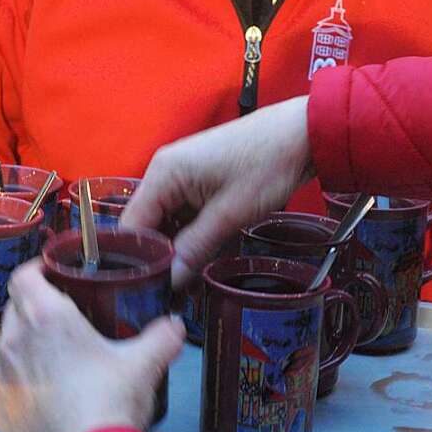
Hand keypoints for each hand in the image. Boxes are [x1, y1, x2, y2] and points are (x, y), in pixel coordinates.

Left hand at [0, 261, 184, 431]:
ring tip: (57, 353)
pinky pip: (8, 382)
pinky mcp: (1, 411)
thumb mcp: (143, 364)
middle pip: (14, 307)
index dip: (36, 269)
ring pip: (8, 345)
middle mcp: (16, 341)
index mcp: (46, 317)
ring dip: (27, 342)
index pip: (22, 275)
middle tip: (63, 313)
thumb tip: (174, 325)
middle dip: (34, 304)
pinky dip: (23, 378)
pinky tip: (49, 392)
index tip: (53, 273)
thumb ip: (161, 336)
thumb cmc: (109, 403)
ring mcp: (4, 378)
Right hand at [121, 96, 311, 287]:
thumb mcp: (229, 214)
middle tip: (164, 297)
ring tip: (180, 288)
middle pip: (146, 223)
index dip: (134, 262)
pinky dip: (188, 235)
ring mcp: (182, 174)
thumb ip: (194, 248)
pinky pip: (183, 212)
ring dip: (174, 249)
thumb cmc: (264, 168)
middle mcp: (164, 171)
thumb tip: (169, 283)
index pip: (131, 225)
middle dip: (156, 259)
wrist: (300, 134)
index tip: (143, 294)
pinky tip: (196, 261)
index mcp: (163, 173)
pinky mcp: (199, 179)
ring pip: (166, 220)